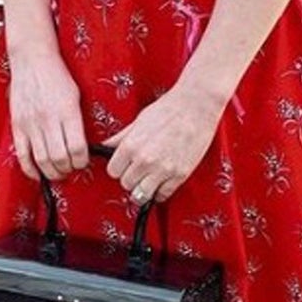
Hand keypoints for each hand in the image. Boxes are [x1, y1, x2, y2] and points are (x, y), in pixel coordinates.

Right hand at [7, 48, 90, 182]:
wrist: (32, 59)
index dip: (82, 161)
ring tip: (57, 172)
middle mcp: (49, 119)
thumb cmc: (56, 76)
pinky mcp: (18, 125)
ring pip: (42, 160)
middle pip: (60, 158)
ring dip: (52, 172)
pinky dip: (30, 169)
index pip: (78, 148)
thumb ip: (78, 121)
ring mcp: (31, 123)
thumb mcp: (76, 95)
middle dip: (68, 169)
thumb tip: (82, 146)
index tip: (83, 162)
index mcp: (68, 111)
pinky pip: (22, 154)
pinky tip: (37, 173)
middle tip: (70, 168)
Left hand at [102, 86, 223, 204]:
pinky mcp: (179, 175)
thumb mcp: (138, 121)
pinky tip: (162, 180)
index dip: (118, 168)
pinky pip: (163, 195)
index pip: (113, 171)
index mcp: (131, 146)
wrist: (196, 106)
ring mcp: (162, 170)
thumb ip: (120, 138)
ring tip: (148, 178)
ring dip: (144, 188)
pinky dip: (161, 191)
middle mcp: (144, 160)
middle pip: (126, 184)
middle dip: (131, 177)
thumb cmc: (168, 109)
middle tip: (138, 169)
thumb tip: (105, 146)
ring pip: (142, 195)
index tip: (124, 165)